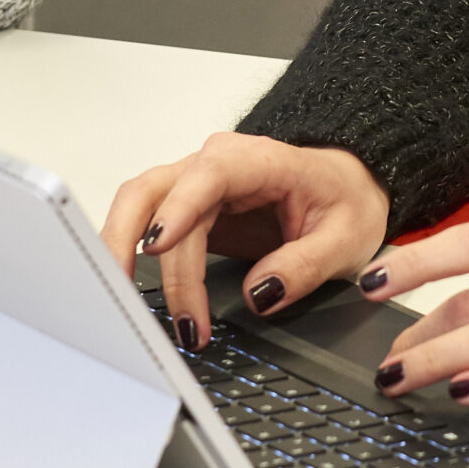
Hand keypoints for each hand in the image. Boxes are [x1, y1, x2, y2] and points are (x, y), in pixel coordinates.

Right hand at [102, 132, 388, 351]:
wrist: (345, 187)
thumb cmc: (345, 201)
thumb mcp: (346, 239)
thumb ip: (305, 266)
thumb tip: (260, 294)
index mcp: (261, 160)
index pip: (209, 175)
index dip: (179, 208)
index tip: (158, 245)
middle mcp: (218, 164)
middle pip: (154, 191)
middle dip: (129, 240)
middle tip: (126, 295)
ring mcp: (196, 184)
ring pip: (139, 207)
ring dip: (123, 253)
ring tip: (124, 307)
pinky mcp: (187, 209)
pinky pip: (147, 226)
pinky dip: (131, 257)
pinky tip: (128, 292)